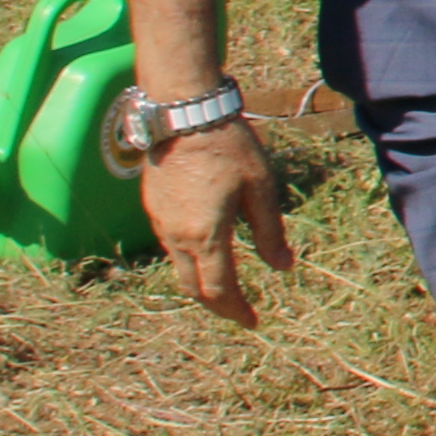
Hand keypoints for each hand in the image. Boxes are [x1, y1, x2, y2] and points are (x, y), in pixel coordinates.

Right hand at [143, 118, 298, 325]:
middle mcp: (177, 237)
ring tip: (225, 285)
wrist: (184, 114)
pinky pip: (171, 246)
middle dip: (217, 305)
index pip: (219, 290)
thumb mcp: (261, 190)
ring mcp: (160, 223)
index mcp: (206, 236)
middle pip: (193, 288)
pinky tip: (207, 251)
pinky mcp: (152, 208)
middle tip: (239, 311)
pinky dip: (190, 260)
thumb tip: (283, 267)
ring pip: (179, 269)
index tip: (253, 321)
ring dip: (201, 284)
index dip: (236, 310)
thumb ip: (270, 233)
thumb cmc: (228, 147)